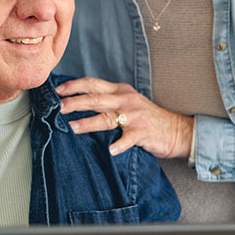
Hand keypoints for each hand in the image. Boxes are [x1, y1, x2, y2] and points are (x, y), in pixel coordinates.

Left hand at [56, 77, 193, 157]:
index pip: (92, 84)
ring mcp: (134, 116)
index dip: (74, 86)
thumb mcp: (127, 102)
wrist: (177, 130)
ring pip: (107, 118)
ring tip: (72, 127)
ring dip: (88, 123)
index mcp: (120, 90)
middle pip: (95, 99)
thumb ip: (108, 99)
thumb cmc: (147, 117)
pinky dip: (119, 145)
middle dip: (74, 102)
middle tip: (58, 107)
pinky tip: (110, 150)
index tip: (57, 91)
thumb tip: (79, 100)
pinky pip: (128, 139)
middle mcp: (125, 100)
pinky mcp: (142, 132)